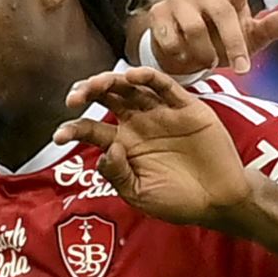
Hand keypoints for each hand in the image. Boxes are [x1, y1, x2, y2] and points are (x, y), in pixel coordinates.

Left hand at [57, 66, 253, 226]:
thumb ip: (118, 174)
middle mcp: (139, 124)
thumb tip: (106, 149)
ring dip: (113, 80)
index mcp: (123, 144)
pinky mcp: (186, 107)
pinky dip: (148, 77)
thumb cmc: (177, 200)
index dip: (73, 129)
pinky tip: (133, 75)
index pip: (92, 129)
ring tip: (99, 84)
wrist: (219, 200)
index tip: (58, 136)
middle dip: (88, 92)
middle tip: (74, 97)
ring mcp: (161, 113)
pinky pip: (165, 87)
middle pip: (108, 98)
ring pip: (132, 87)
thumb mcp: (139, 194)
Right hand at [143, 0, 277, 75]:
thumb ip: (270, 28)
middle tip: (242, 68)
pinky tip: (182, 55)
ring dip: (205, 54)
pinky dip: (181, 56)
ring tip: (208, 60)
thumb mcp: (249, 40)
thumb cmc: (220, 43)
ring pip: (195, 29)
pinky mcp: (158, 12)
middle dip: (234, 44)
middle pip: (223, 13)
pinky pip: (172, 39)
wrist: (179, 56)